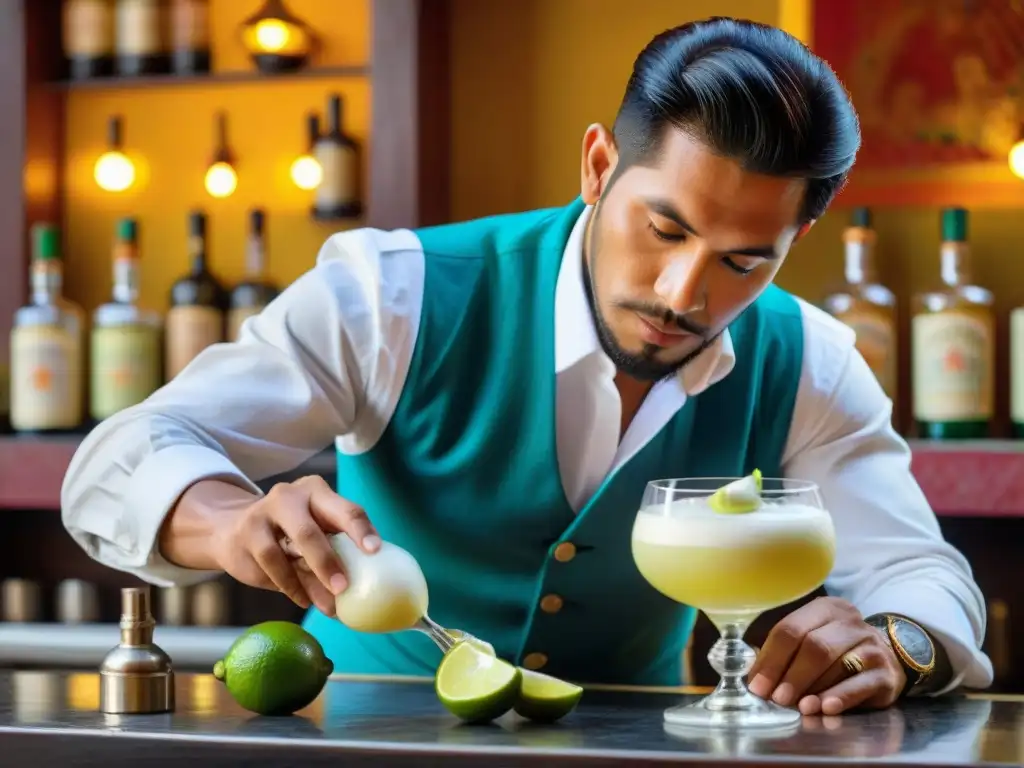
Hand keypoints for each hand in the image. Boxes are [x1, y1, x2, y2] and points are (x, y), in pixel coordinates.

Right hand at [210, 475, 379, 615]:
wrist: (234, 527)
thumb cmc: (290, 532)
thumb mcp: (315, 531)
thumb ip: (334, 551)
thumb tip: (361, 591)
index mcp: (317, 491)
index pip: (344, 509)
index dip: (361, 530)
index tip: (374, 550)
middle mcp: (289, 497)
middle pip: (309, 531)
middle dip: (328, 562)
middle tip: (343, 588)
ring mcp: (262, 514)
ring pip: (284, 552)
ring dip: (307, 582)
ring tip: (327, 605)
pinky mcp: (245, 536)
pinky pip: (269, 566)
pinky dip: (289, 586)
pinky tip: (303, 599)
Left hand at [747, 597, 905, 715]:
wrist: (889, 657)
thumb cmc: (838, 651)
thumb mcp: (811, 640)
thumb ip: (784, 654)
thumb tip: (754, 677)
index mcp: (825, 609)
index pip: (790, 629)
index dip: (771, 659)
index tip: (758, 685)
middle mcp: (850, 623)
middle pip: (814, 646)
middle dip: (791, 674)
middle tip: (777, 699)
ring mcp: (871, 646)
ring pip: (836, 665)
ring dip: (813, 688)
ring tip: (797, 707)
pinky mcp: (885, 673)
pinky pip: (860, 684)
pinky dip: (840, 697)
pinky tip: (825, 708)